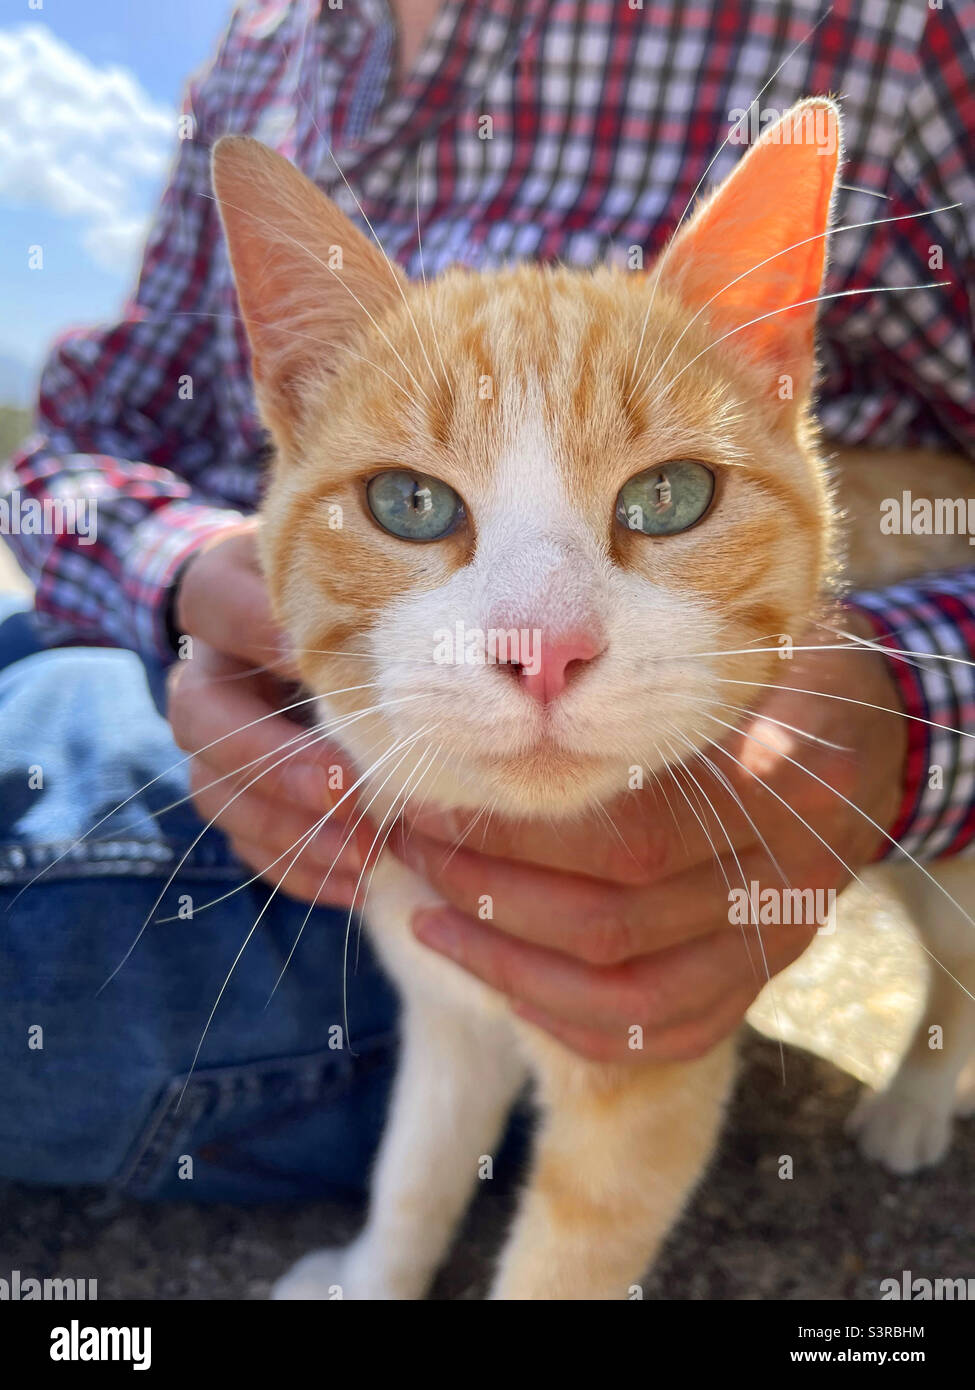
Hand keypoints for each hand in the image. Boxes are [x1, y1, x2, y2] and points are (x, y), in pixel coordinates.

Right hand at [166, 519, 364, 905]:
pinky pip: (245, 840)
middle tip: (343, 788)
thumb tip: (433, 629)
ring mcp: (210, 735)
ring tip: (363, 854)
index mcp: (223, 592)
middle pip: (201, 718)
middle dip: (272, 762)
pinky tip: (354, 883)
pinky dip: (297, 868)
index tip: (310, 659)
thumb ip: (371, 583)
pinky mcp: (234, 789)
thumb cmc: (349, 584)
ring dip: (289, 830)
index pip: (215, 601)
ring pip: (215, 790)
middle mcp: (203, 667)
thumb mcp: (352, 563)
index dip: (256, 632)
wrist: (312, 617)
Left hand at [390, 618, 907, 1061]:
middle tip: (412, 850)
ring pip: (631, 993)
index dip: (517, 833)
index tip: (431, 804)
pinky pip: (668, 1033)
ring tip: (429, 921)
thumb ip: (650, 665)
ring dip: (512, 968)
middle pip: (616, 918)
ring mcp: (781, 939)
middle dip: (489, 892)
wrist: (867, 739)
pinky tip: (507, 984)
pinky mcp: (764, 978)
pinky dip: (576, 1022)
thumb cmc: (776, 672)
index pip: (628, 831)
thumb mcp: (734, 638)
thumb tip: (509, 684)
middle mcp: (791, 872)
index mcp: (784, 777)